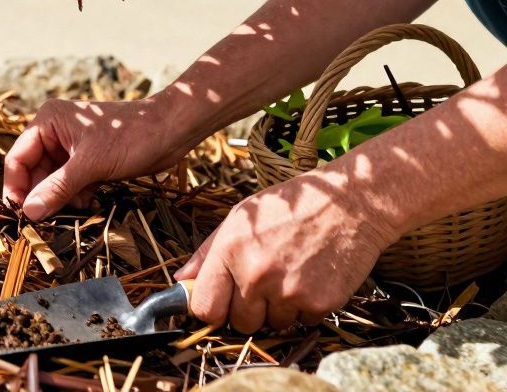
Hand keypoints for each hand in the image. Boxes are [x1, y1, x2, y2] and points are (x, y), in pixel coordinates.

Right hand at [3, 95, 193, 219]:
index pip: (18, 158)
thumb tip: (29, 212)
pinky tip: (91, 201)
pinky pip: (70, 184)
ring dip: (62, 198)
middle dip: (43, 195)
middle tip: (48, 220)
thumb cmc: (131, 136)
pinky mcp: (87, 160)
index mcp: (48, 121)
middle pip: (34, 172)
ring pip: (52, 181)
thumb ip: (57, 188)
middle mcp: (55, 132)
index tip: (20, 215)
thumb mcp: (91, 164)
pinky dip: (77, 196)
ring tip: (80, 205)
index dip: (16, 187)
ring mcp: (71, 147)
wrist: (172, 131)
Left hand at [174, 170, 396, 332]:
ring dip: (277, 309)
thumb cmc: (290, 208)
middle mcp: (256, 276)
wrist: (349, 204)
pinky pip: (301, 322)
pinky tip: (310, 279)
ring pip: (271, 324)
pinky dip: (305, 308)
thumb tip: (181, 281)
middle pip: (238, 323)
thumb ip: (206, 253)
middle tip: (261, 284)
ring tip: (289, 275)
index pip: (205, 308)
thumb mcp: (239, 218)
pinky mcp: (319, 304)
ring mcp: (288, 293)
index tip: (220, 303)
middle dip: (246, 310)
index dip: (211, 309)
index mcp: (230, 252)